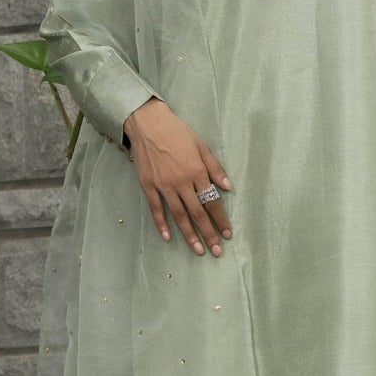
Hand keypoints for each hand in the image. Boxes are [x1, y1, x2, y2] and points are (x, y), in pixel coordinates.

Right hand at [123, 98, 232, 255]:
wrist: (148, 123)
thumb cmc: (177, 132)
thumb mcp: (201, 146)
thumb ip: (214, 168)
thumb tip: (227, 187)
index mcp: (197, 172)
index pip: (212, 202)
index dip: (221, 220)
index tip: (228, 234)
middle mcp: (181, 182)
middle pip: (198, 213)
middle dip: (208, 234)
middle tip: (216, 251)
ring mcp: (163, 185)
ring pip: (179, 215)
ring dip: (189, 234)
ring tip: (198, 250)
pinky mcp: (148, 186)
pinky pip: (156, 209)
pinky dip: (162, 224)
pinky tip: (169, 237)